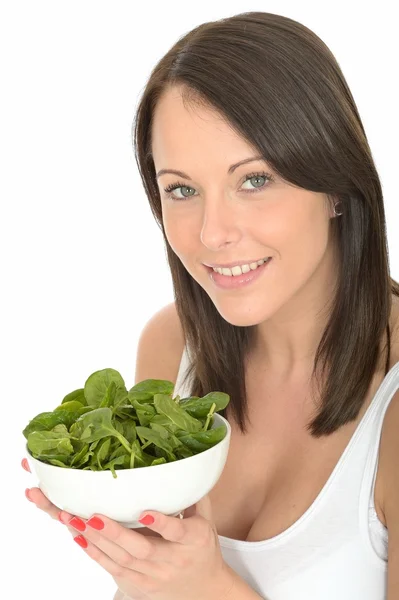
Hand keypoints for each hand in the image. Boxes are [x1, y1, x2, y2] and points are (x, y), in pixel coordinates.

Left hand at [57, 494, 233, 599]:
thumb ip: (194, 495)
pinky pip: (113, 570)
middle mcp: (172, 561)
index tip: (144, 511)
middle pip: (141, 549)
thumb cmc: (202, 549)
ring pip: (121, 560)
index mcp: (193, 541)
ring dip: (96, 540)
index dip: (160, 522)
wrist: (204, 590)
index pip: (177, 532)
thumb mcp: (205, 520)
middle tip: (93, 516)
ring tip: (75, 521)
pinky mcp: (138, 586)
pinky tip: (80, 538)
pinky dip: (95, 554)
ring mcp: (154, 577)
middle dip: (114, 532)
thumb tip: (185, 463)